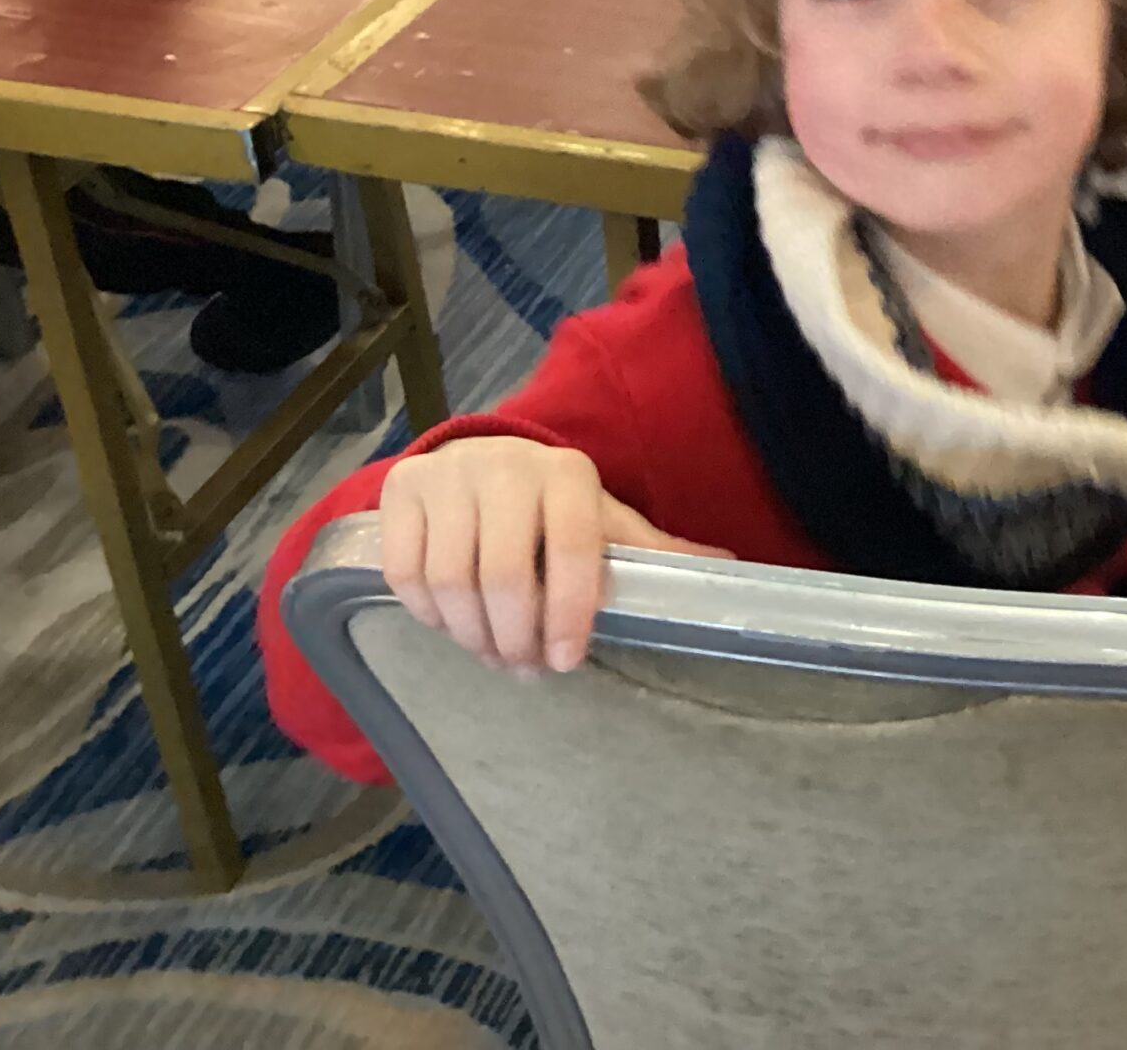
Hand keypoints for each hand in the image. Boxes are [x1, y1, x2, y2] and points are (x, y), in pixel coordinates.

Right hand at [377, 437, 730, 674]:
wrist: (476, 458)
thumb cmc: (550, 503)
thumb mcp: (603, 518)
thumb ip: (651, 550)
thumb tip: (727, 569)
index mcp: (568, 474)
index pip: (574, 549)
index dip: (570, 612)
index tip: (565, 662)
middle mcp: (504, 467)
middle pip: (503, 576)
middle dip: (514, 637)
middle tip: (523, 668)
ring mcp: (446, 476)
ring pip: (451, 581)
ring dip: (471, 636)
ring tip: (493, 655)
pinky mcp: (399, 491)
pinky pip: (406, 575)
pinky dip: (429, 614)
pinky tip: (453, 624)